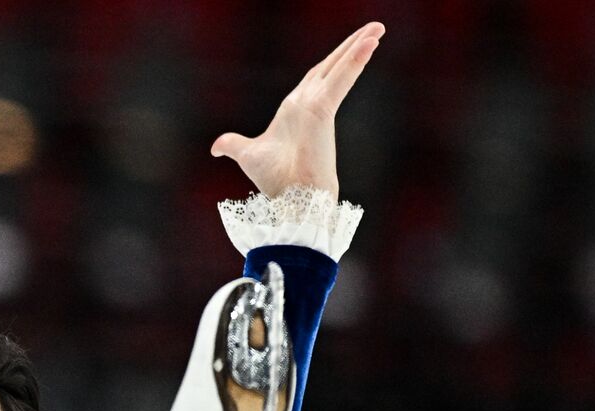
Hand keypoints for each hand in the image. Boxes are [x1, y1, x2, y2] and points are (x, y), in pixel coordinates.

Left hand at [211, 22, 384, 197]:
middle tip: (374, 29)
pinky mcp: (323, 109)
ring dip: (359, 46)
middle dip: (351, 46)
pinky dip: (354, 61)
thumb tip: (216, 148)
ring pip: (340, 67)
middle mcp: (309, 104)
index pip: (316, 75)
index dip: (332, 60)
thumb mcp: (248, 154)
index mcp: (296, 109)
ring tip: (378, 29)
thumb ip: (234, 144)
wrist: (292, 198)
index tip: (349, 45)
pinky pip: (341, 79)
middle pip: (332, 66)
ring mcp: (317, 105)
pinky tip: (370, 43)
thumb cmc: (275, 180)